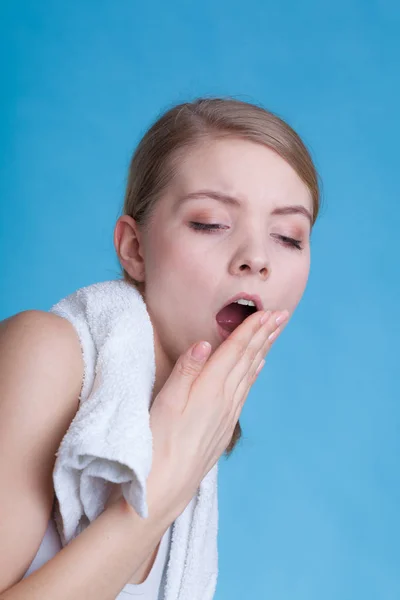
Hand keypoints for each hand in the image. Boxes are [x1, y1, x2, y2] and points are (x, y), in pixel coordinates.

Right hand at [147, 309, 288, 519]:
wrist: (167, 485)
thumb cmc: (160, 441)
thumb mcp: (166, 402)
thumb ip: (186, 371)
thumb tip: (203, 343)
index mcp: (210, 388)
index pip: (236, 351)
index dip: (251, 329)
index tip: (267, 311)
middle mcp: (225, 399)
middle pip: (249, 359)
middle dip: (265, 334)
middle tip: (282, 315)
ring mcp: (228, 413)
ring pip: (250, 373)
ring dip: (263, 350)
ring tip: (273, 334)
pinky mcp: (225, 425)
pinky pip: (246, 391)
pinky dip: (254, 373)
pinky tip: (258, 368)